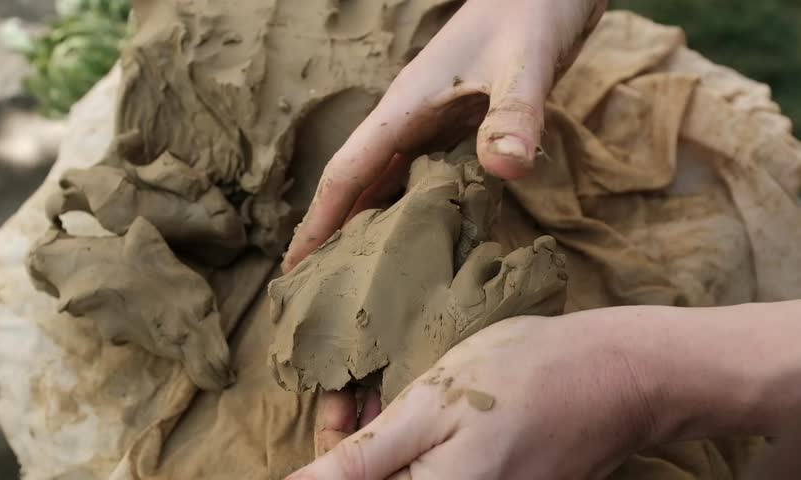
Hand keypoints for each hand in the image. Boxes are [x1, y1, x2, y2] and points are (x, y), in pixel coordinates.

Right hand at [282, 0, 607, 271]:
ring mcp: (430, 128)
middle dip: (333, 238)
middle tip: (316, 296)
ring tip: (357, 284)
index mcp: (405, 109)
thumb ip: (514, 113)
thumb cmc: (530, 14)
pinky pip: (424, 183)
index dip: (319, 224)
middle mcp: (408, 123)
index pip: (347, 174)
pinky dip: (413, 216)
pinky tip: (419, 248)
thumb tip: (506, 169)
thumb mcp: (524, 63)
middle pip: (357, 188)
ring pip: (387, 188)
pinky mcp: (457, 131)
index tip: (292, 270)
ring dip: (370, 231)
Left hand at [291, 312, 659, 479]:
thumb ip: (362, 461)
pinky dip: (421, 446)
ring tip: (398, 395)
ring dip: (387, 445)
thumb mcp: (430, 407)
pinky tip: (430, 410)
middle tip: (362, 394)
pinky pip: (440, 475)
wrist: (614, 376)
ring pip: (407, 477)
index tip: (338, 404)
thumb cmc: (522, 380)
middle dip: (356, 445)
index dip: (329, 448)